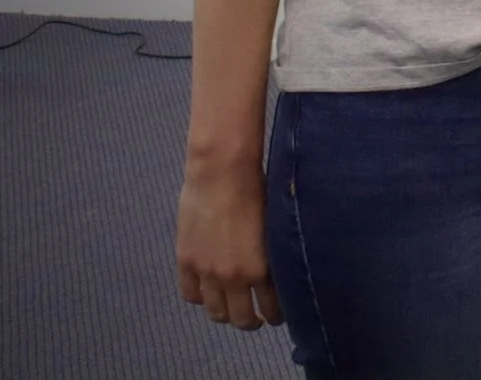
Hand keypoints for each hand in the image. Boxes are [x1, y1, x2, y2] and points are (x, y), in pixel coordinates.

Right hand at [175, 157, 283, 331]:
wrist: (222, 173)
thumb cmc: (258, 191)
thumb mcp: (275, 228)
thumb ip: (274, 256)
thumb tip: (280, 272)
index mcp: (262, 267)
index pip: (271, 306)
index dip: (276, 314)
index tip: (279, 315)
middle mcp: (233, 276)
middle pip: (241, 317)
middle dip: (252, 321)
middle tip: (258, 319)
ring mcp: (207, 272)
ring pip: (215, 312)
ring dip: (226, 315)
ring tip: (234, 311)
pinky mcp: (186, 262)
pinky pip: (191, 295)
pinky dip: (201, 298)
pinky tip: (210, 293)